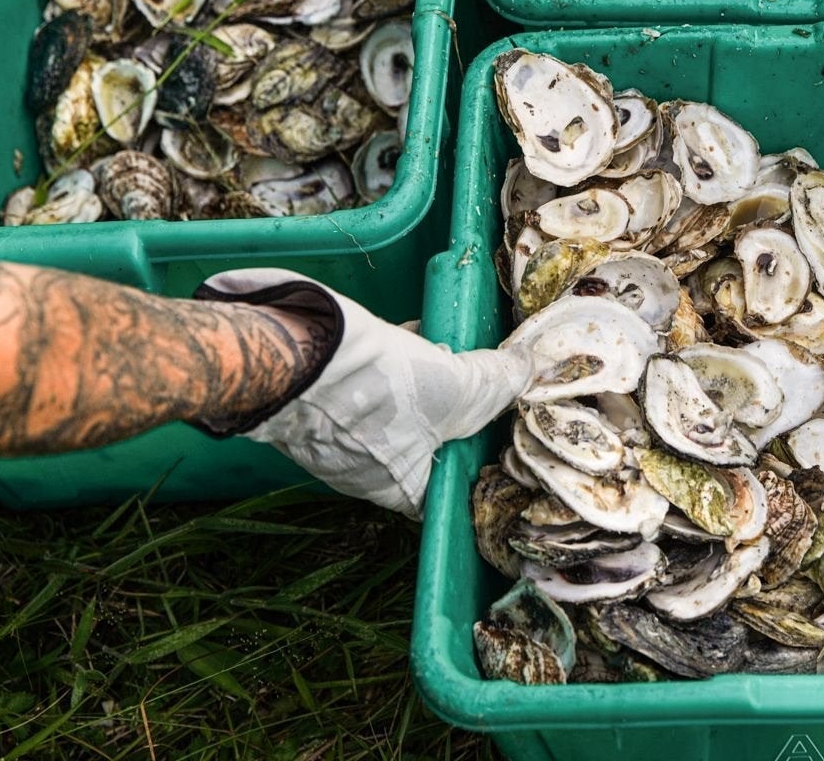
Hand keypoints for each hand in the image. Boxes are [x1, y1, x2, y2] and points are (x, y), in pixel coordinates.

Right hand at [196, 269, 533, 518]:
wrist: (294, 353)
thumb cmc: (380, 390)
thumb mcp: (459, 388)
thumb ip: (496, 383)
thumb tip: (529, 369)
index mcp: (401, 488)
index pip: (449, 490)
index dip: (477, 460)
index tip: (503, 429)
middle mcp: (369, 469)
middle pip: (430, 441)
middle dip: (457, 408)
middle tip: (485, 378)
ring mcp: (342, 433)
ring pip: (403, 408)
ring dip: (428, 378)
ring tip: (452, 348)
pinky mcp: (324, 395)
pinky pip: (373, 383)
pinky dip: (397, 361)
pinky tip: (415, 333)